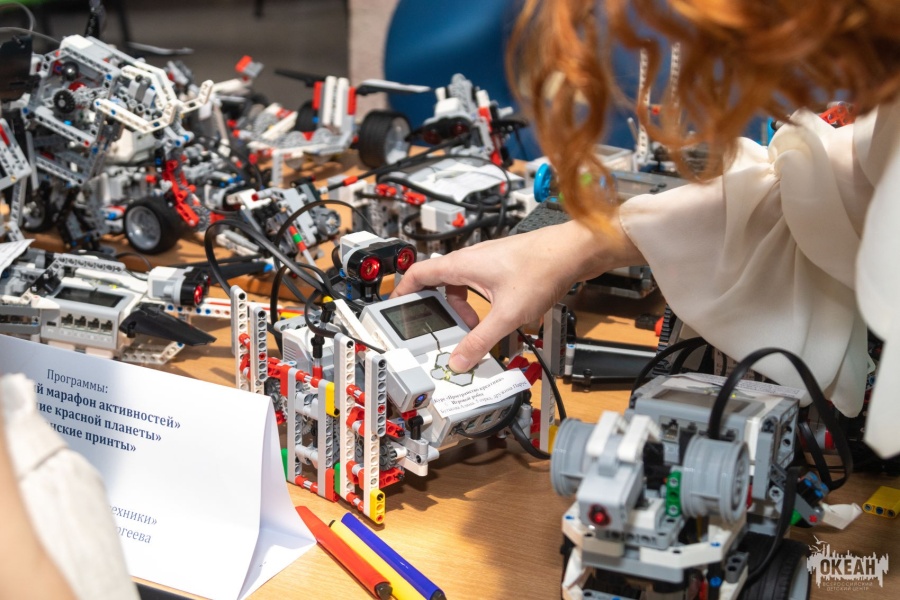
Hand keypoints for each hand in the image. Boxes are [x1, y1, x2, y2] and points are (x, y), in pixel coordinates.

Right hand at [392, 217, 642, 371]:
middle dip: (439, 311)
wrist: (574, 251)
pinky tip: (497, 319)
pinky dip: (482, 305)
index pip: (419, 273)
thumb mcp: (506, 315)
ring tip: (474, 330)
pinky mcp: (506, 267)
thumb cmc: (542, 269)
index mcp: (462, 265)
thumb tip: (460, 360)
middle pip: (441, 285)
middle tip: (439, 331)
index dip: (403, 291)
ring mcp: (489, 261)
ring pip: (463, 287)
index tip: (395, 307)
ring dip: (464, 310)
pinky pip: (481, 287)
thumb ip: (480, 340)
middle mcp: (473, 259)